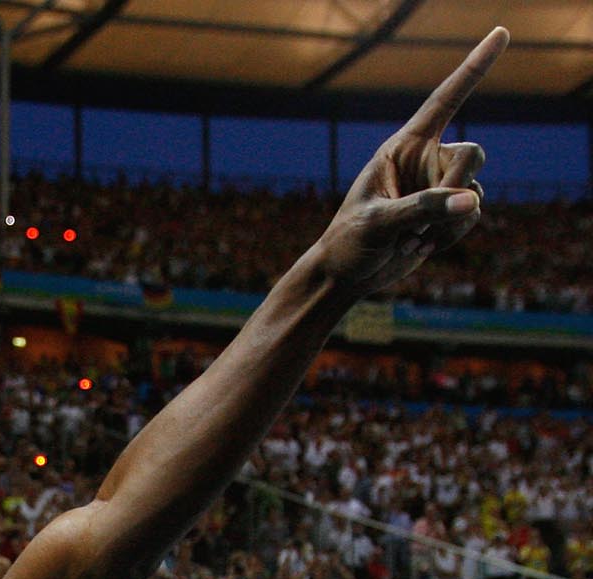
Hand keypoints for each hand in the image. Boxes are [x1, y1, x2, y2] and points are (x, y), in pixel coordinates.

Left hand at [313, 29, 504, 299]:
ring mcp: (439, 186)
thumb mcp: (378, 222)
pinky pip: (471, 215)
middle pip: (473, 155)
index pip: (445, 100)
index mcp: (403, 146)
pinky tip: (419, 246)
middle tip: (422, 220)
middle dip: (454, 189)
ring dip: (446, 222)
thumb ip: (422, 208)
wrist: (347, 274)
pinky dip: (450, 234)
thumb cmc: (350, 242)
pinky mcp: (447, 211)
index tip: (501, 34)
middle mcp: (426, 160)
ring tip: (409, 238)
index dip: (474, 69)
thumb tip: (471, 200)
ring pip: (474, 192)